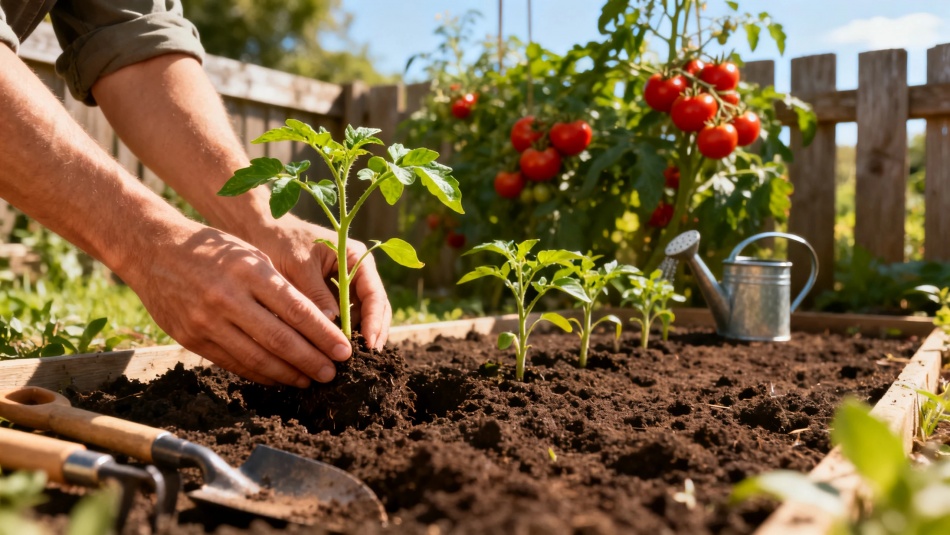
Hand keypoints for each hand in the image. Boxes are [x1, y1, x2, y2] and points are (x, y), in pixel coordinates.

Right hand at [122, 222, 353, 386]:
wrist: (153, 251)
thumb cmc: (212, 249)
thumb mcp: (250, 254)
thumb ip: (279, 287)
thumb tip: (318, 321)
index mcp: (249, 272)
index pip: (296, 311)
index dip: (323, 335)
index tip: (344, 350)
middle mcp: (228, 298)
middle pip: (280, 340)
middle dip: (312, 360)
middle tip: (334, 373)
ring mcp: (207, 322)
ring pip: (257, 358)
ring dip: (288, 374)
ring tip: (311, 380)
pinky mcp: (192, 340)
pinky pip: (234, 363)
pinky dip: (260, 374)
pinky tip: (279, 377)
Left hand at [250, 216, 392, 350]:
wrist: (260, 232)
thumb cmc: (280, 242)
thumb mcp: (299, 267)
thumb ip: (316, 294)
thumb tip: (332, 325)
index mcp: (354, 257)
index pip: (374, 293)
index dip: (375, 320)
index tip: (369, 343)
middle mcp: (355, 272)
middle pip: (375, 307)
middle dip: (374, 332)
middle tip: (368, 358)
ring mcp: (345, 286)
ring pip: (361, 316)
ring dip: (359, 336)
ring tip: (353, 360)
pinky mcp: (331, 297)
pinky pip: (343, 319)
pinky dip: (341, 334)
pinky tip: (336, 351)